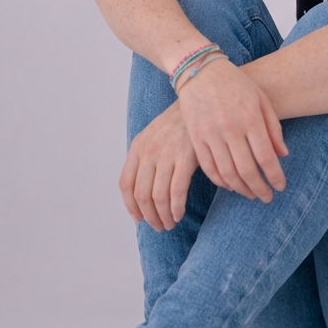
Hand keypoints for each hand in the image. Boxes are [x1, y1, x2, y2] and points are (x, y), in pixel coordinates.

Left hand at [120, 100, 201, 230]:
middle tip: (159, 226)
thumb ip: (146, 158)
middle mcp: (148, 151)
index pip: (126, 184)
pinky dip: (176, 208)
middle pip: (141, 194)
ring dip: (163, 216)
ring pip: (157, 197)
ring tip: (170, 223)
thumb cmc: (181, 122)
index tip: (140, 219)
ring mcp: (166, 154)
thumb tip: (143, 189)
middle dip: (149, 216)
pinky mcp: (186, 157)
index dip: (130, 206)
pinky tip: (180, 213)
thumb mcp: (155, 135)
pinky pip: (176, 191)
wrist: (202, 100)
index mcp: (138, 146)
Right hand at [176, 56, 287, 202]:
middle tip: (267, 197)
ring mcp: (210, 134)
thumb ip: (273, 128)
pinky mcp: (195, 138)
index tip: (280, 187)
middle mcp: (230, 129)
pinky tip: (231, 184)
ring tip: (251, 194)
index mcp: (250, 118)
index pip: (266, 157)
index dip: (274, 176)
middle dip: (259, 189)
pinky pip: (209, 168)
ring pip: (227, 173)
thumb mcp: (261, 99)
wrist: (200, 70)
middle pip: (247, 170)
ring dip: (241, 189)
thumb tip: (283, 155)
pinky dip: (221, 181)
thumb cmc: (236, 84)